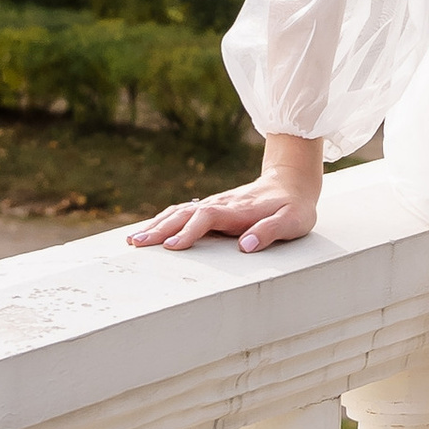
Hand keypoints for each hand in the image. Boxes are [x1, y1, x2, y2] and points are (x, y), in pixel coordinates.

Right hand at [131, 143, 322, 256]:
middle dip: (160, 229)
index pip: (207, 217)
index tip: (172, 247)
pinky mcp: (211, 208)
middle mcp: (221, 205)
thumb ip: (270, 231)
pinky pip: (182, 213)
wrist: (292, 182)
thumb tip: (245, 246)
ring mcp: (214, 205)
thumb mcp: (293, 222)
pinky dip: (163, 221)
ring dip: (156, 225)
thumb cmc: (294, 207)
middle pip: (185, 214)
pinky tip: (150, 231)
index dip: (190, 231)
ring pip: (179, 212)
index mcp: (238, 210)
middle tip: (137, 245)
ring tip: (134, 240)